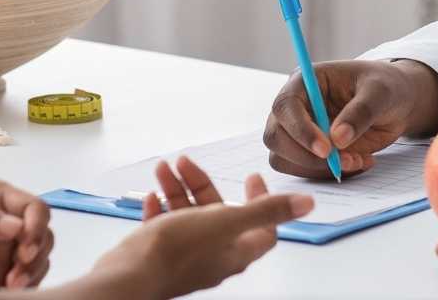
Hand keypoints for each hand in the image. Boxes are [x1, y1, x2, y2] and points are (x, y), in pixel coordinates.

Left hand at [0, 177, 52, 289]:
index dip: (37, 227)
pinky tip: (6, 292)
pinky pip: (24, 281)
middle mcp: (6, 221)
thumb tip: (14, 227)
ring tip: (9, 287)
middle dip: (35, 257)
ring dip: (31, 274)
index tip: (26, 250)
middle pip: (43, 236)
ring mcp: (3, 250)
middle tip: (15, 278)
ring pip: (38, 261)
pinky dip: (24, 288)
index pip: (33, 208)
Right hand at [87, 155, 313, 298]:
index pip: (262, 227)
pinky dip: (160, 207)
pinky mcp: (160, 257)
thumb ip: (266, 211)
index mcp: (234, 250)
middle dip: (202, 183)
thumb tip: (307, 204)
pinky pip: (164, 227)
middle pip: (218, 213)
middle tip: (185, 161)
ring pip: (187, 216)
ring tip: (163, 168)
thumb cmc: (176, 251)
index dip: (261, 200)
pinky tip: (151, 195)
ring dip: (177, 188)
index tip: (250, 177)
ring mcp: (185, 257)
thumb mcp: (225, 222)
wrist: (129, 276)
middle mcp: (213, 256)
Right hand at [262, 59, 437, 177]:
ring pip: (284, 159)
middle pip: (275, 136)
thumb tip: (338, 138)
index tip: (327, 150)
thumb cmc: (385, 87)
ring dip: (319, 169)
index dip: (300, 130)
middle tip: (343, 161)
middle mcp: (295, 107)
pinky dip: (328, 175)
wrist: (396, 104)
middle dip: (306, 156)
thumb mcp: (380, 92)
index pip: (285, 106)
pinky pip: (304, 171)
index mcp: (305, 82)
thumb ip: (360, 112)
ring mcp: (298, 131)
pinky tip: (358, 162)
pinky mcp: (308, 152)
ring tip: (358, 160)